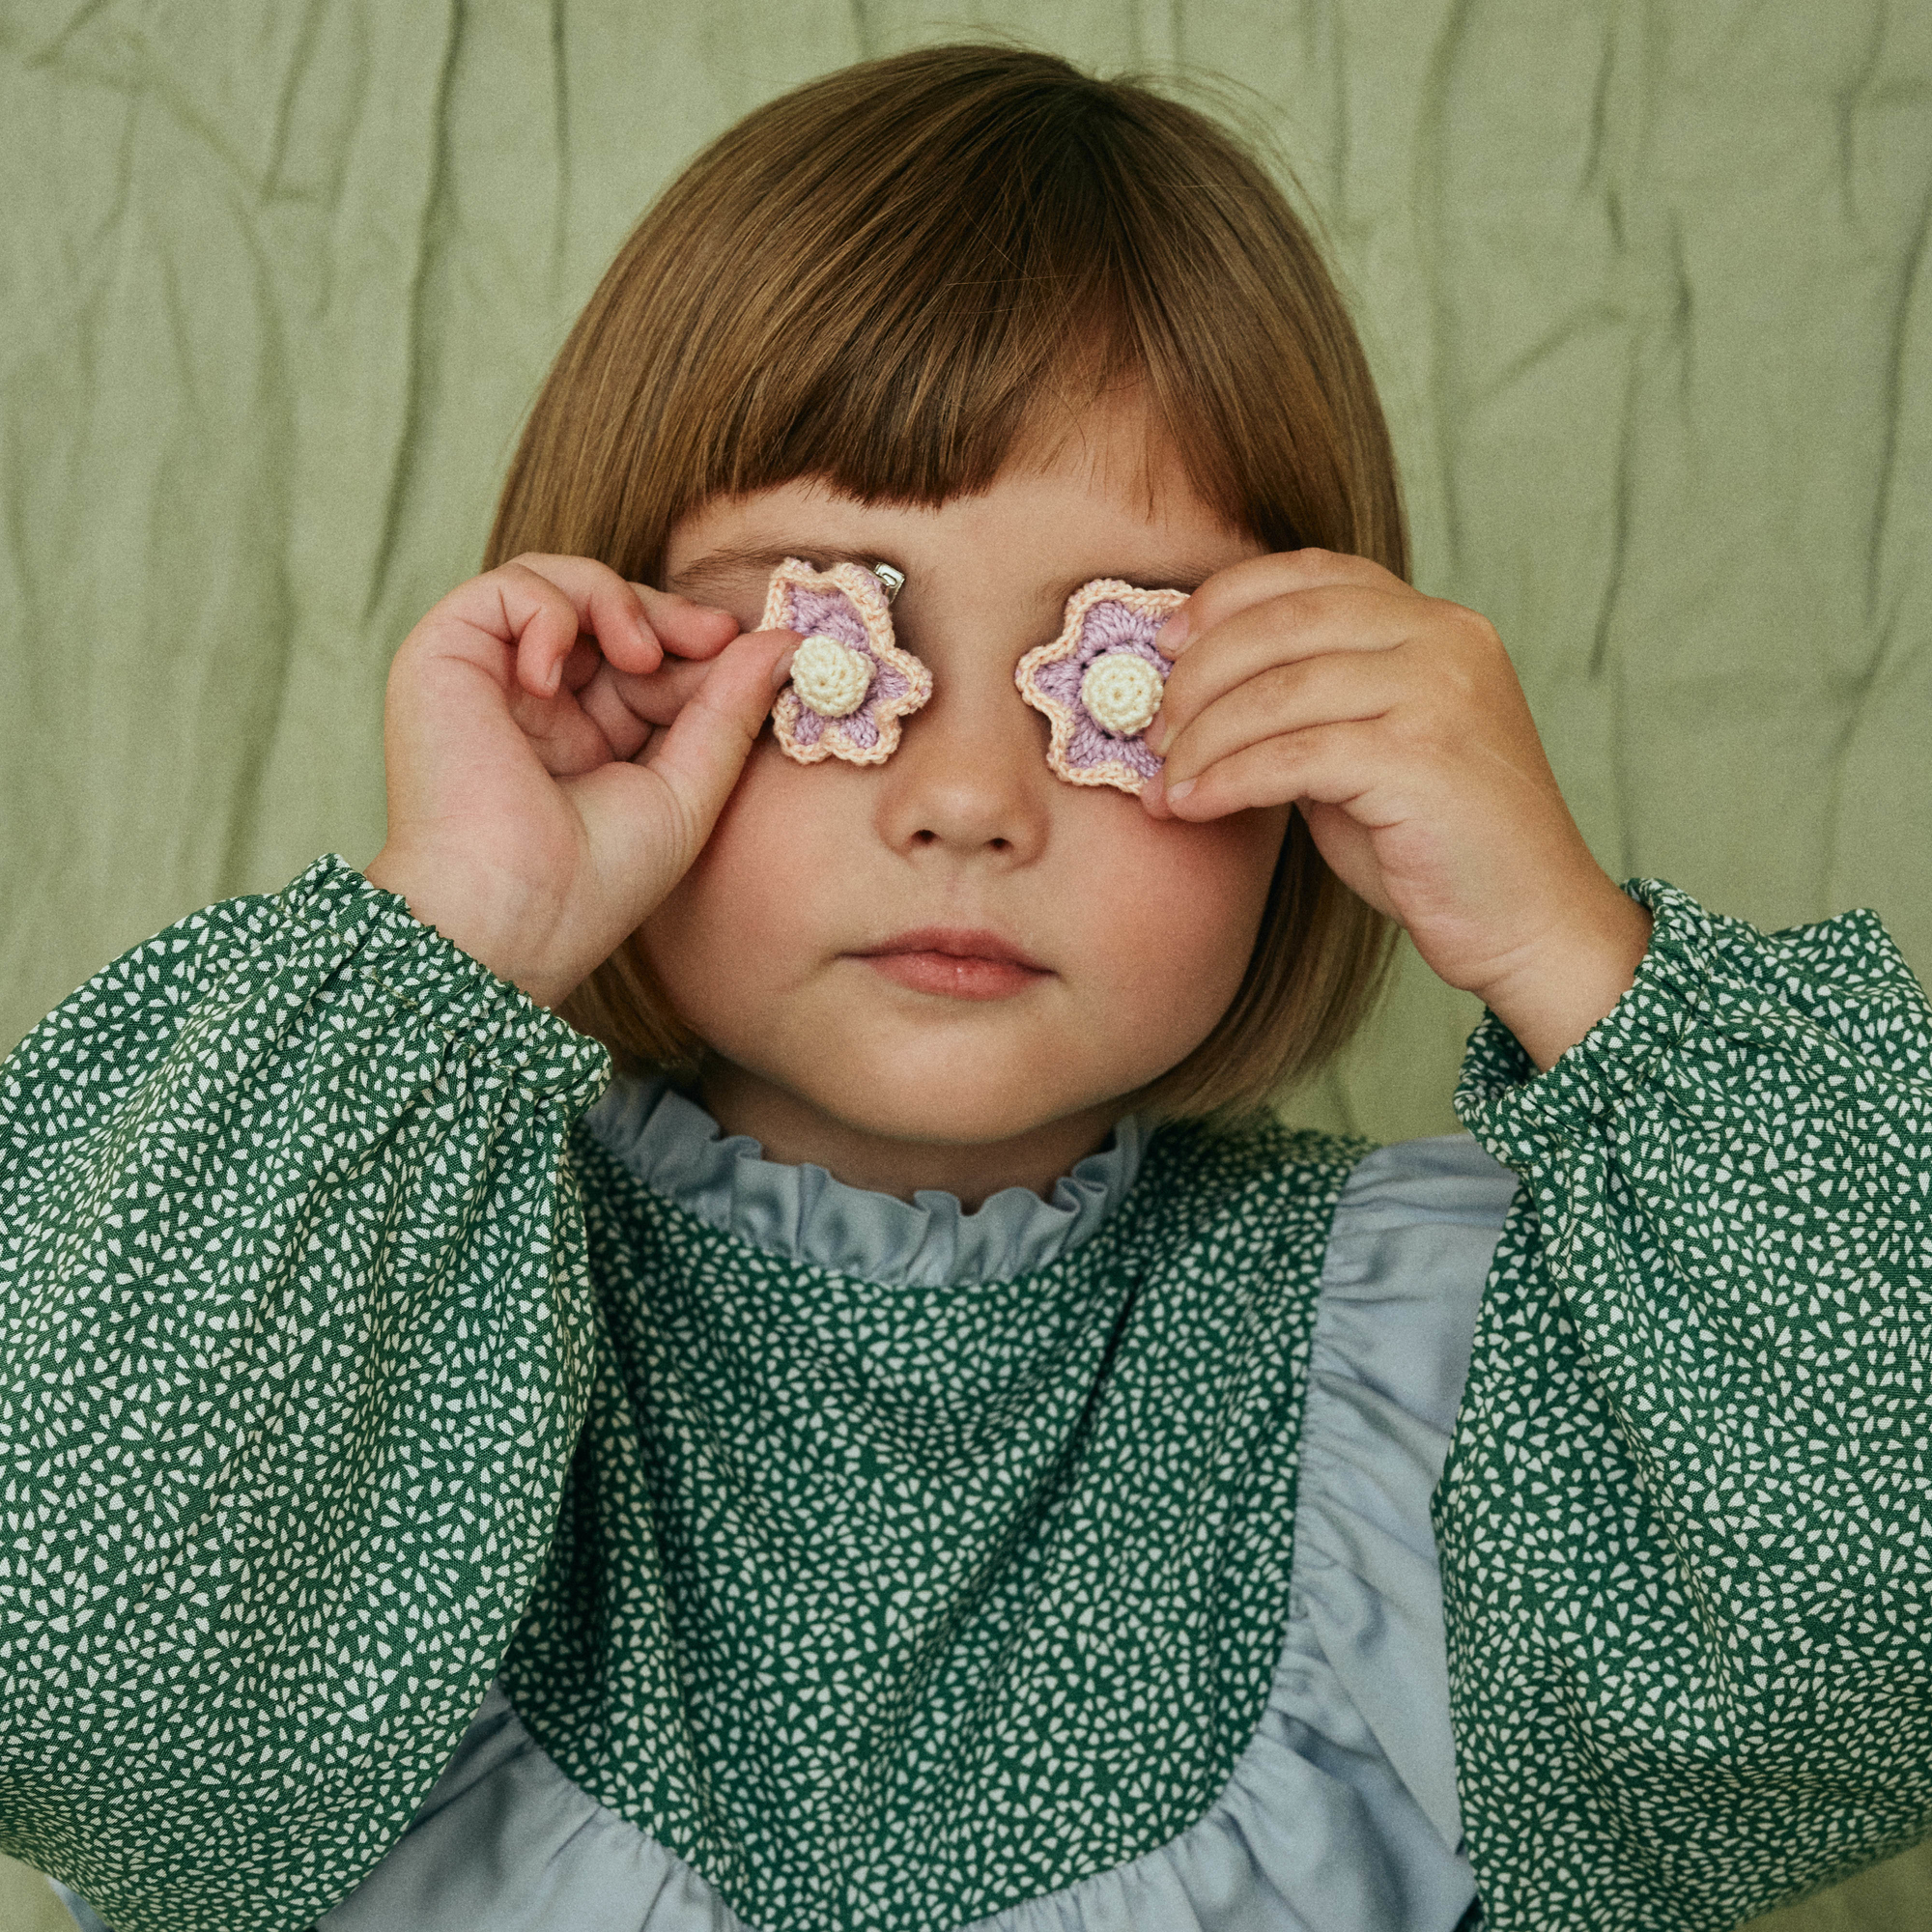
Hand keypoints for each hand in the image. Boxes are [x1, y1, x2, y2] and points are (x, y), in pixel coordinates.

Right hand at [364, 553, 795, 1008]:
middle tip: (711, 636)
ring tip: (640, 654)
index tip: (746, 651)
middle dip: (665, 616)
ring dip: (613, 600)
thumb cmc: (595, 881)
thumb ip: (729, 711)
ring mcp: (491, 680)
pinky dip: (548, 610)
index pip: (648, 659)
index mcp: (589, 739)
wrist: (513, 917)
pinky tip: (558, 673)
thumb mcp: (686, 790)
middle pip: (608, 615)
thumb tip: (786, 643)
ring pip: (556, 586)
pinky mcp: (443, 658)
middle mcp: (538, 706)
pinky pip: (503, 590)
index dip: (696, 646)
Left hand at [1142, 549, 1651, 1068]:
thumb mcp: (1366, 752)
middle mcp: (1445, 639)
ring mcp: (1441, 694)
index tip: (1165, 643)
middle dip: (1198, 675)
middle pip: (1283, 623)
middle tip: (1150, 730)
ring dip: (1201, 740)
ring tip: (1163, 784)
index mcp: (1435, 623)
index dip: (1225, 600)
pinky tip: (1193, 805)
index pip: (1311, 575)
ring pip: (1278, 691)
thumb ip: (1305, 708)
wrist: (1532, 922)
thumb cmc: (1436, 846)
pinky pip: (1292, 756)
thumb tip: (1194, 693)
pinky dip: (1226, 780)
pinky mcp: (1423, 759)